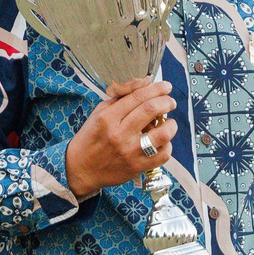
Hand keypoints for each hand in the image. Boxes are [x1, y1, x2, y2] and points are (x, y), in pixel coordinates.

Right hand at [63, 79, 175, 199]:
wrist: (81, 169)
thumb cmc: (91, 138)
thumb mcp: (99, 113)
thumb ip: (121, 99)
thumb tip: (145, 85)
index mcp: (108, 118)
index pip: (138, 97)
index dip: (156, 88)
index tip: (166, 86)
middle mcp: (119, 133)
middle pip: (151, 110)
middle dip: (166, 102)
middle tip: (170, 102)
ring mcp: (130, 151)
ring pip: (162, 134)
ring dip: (171, 125)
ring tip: (169, 122)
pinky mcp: (137, 166)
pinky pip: (162, 155)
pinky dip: (168, 145)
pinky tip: (163, 141)